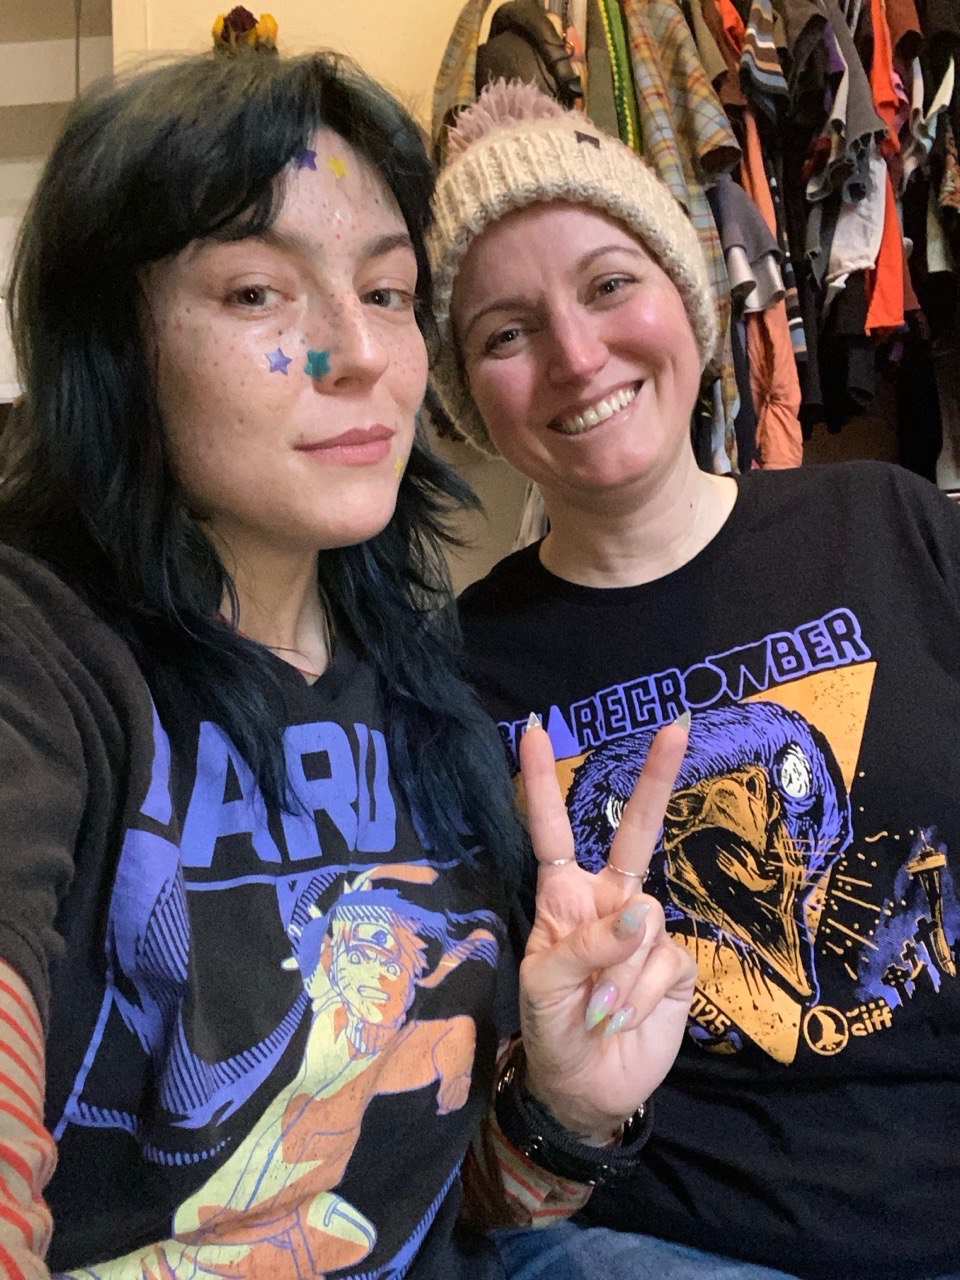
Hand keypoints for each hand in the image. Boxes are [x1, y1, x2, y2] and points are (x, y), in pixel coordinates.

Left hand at [517, 717, 695, 1140]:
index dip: (540, 784)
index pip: (552, 830)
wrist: (586, 1087)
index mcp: (565, 896)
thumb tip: (640, 913)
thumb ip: (584, 943)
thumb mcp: (543, 984)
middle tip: (675, 729)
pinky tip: (620, 1018)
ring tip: (594, 1012)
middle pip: (634, 834)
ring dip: (617, 977)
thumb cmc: (550, 1028)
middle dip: (655, 781)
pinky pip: (665, 961)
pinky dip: (638, 994)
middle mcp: (609, 902)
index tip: (532, 730)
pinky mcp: (675, 965)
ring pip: (645, 922)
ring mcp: (645, 932)